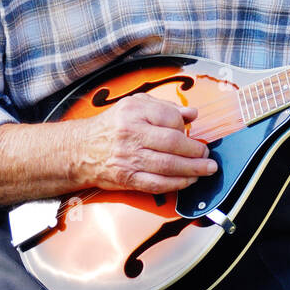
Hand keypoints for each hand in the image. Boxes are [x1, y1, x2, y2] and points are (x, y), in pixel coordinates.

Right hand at [73, 94, 216, 192]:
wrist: (81, 150)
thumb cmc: (111, 126)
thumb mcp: (134, 105)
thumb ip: (164, 107)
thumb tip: (191, 114)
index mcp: (134, 113)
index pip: (170, 118)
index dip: (185, 126)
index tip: (191, 132)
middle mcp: (131, 134)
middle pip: (173, 143)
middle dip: (196, 151)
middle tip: (208, 154)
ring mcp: (129, 158)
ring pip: (168, 166)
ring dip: (193, 169)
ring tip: (207, 169)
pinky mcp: (128, 178)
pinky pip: (157, 184)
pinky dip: (177, 184)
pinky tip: (189, 181)